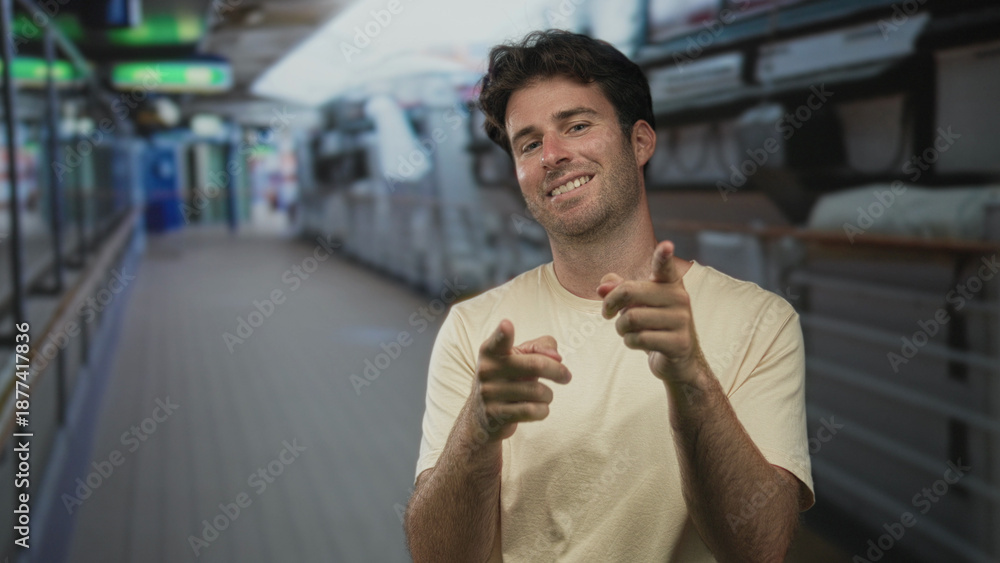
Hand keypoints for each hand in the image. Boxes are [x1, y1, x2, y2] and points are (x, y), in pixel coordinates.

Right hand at [471, 320, 570, 441]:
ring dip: (548, 395)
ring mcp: (489, 394)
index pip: (499, 340)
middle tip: (567, 376)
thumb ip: (540, 347)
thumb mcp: (518, 358)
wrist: (481, 416)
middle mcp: (487, 370)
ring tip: (542, 396)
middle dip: (558, 371)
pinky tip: (537, 409)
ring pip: (538, 392)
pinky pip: (533, 411)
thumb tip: (556, 357)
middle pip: (536, 365)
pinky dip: (543, 411)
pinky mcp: (496, 415)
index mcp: (490, 351)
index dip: (504, 333)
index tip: (507, 325)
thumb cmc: (508, 378)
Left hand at [597, 241, 706, 383]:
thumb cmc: (653, 325)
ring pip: (631, 318)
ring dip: (621, 328)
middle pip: (629, 292)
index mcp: (669, 283)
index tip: (666, 245)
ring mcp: (682, 320)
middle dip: (610, 304)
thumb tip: (602, 287)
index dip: (663, 256)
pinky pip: (639, 339)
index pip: (664, 267)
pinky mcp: (679, 342)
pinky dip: (630, 342)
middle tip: (606, 314)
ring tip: (628, 331)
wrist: (678, 360)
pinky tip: (638, 343)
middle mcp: (679, 297)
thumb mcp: (636, 305)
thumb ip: (618, 289)